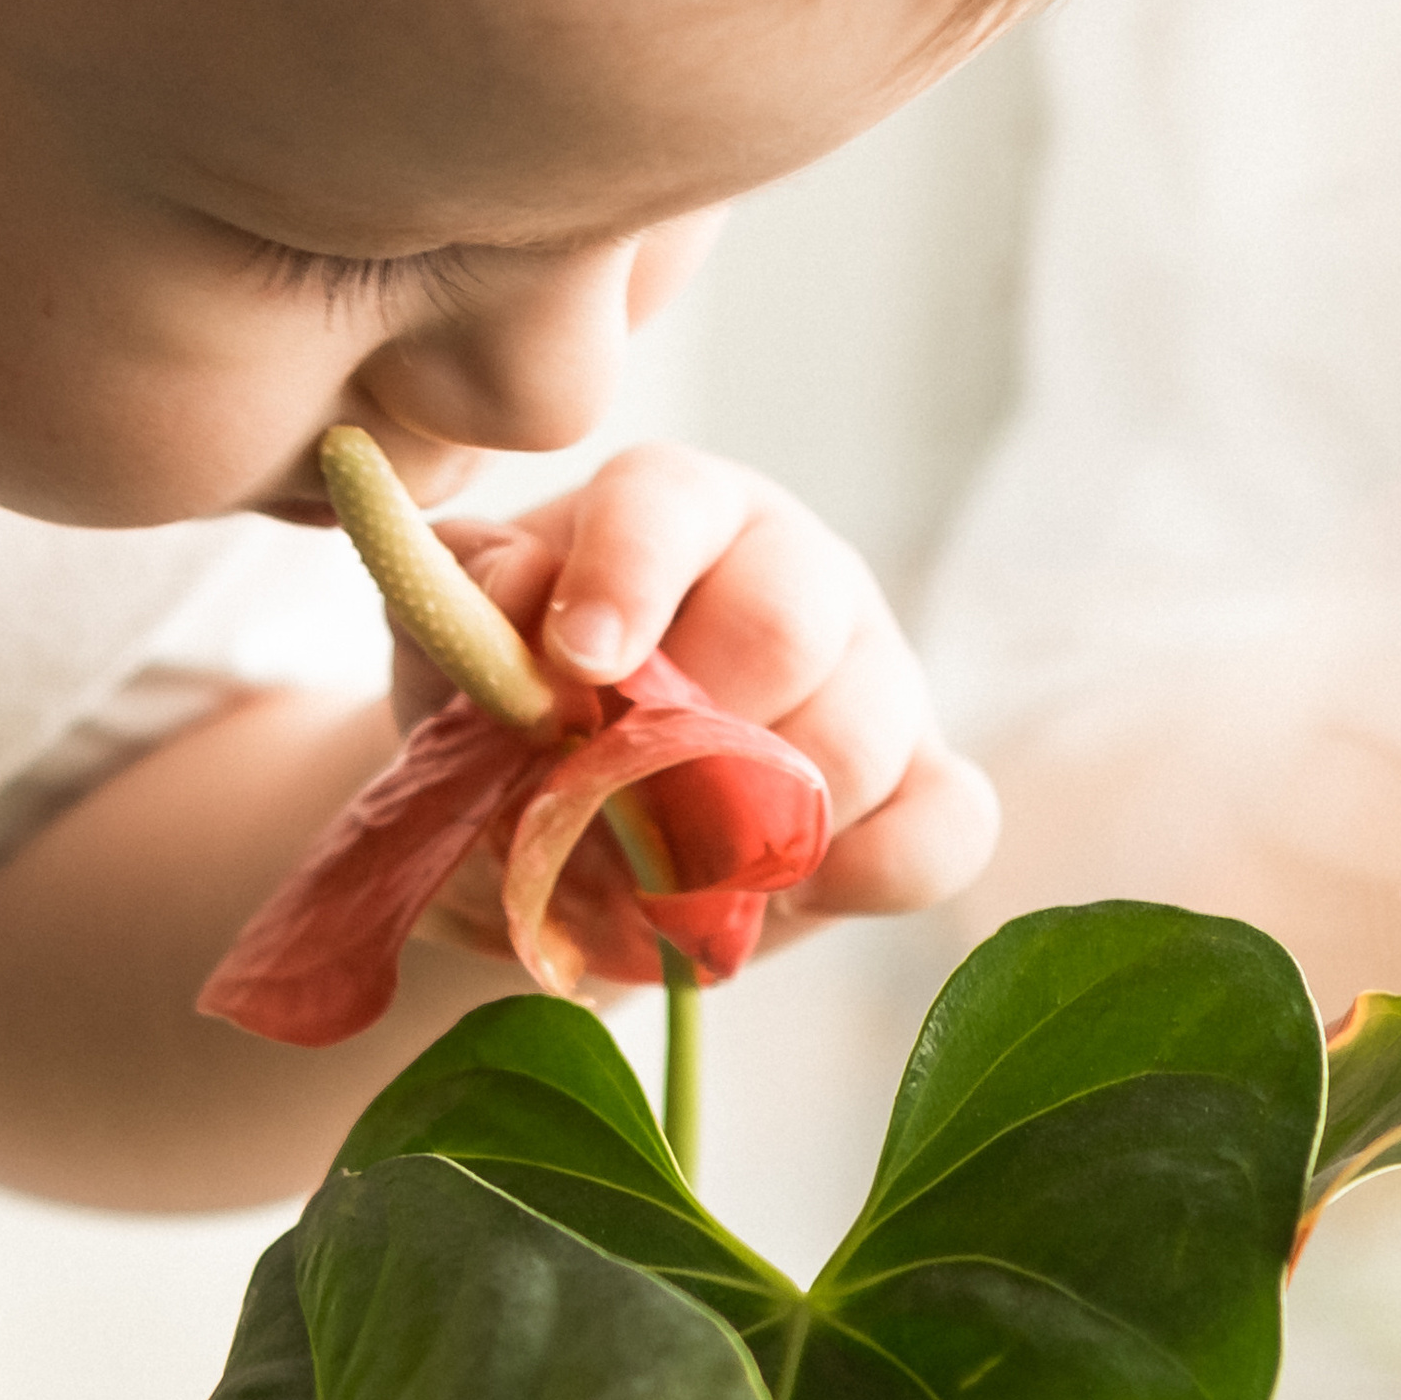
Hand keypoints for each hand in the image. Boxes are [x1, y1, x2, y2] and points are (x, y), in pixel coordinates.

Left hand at [409, 441, 998, 936]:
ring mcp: (874, 671)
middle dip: (688, 734)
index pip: (666, 507)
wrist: (558, 835)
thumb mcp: (453, 658)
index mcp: (674, 509)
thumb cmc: (507, 718)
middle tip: (613, 805)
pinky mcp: (925, 776)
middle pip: (784, 625)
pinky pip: (947, 824)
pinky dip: (872, 873)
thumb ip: (464, 606)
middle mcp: (792, 569)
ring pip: (859, 737)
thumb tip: (516, 588)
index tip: (575, 666)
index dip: (623, 579)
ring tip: (668, 866)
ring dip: (752, 827)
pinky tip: (792, 892)